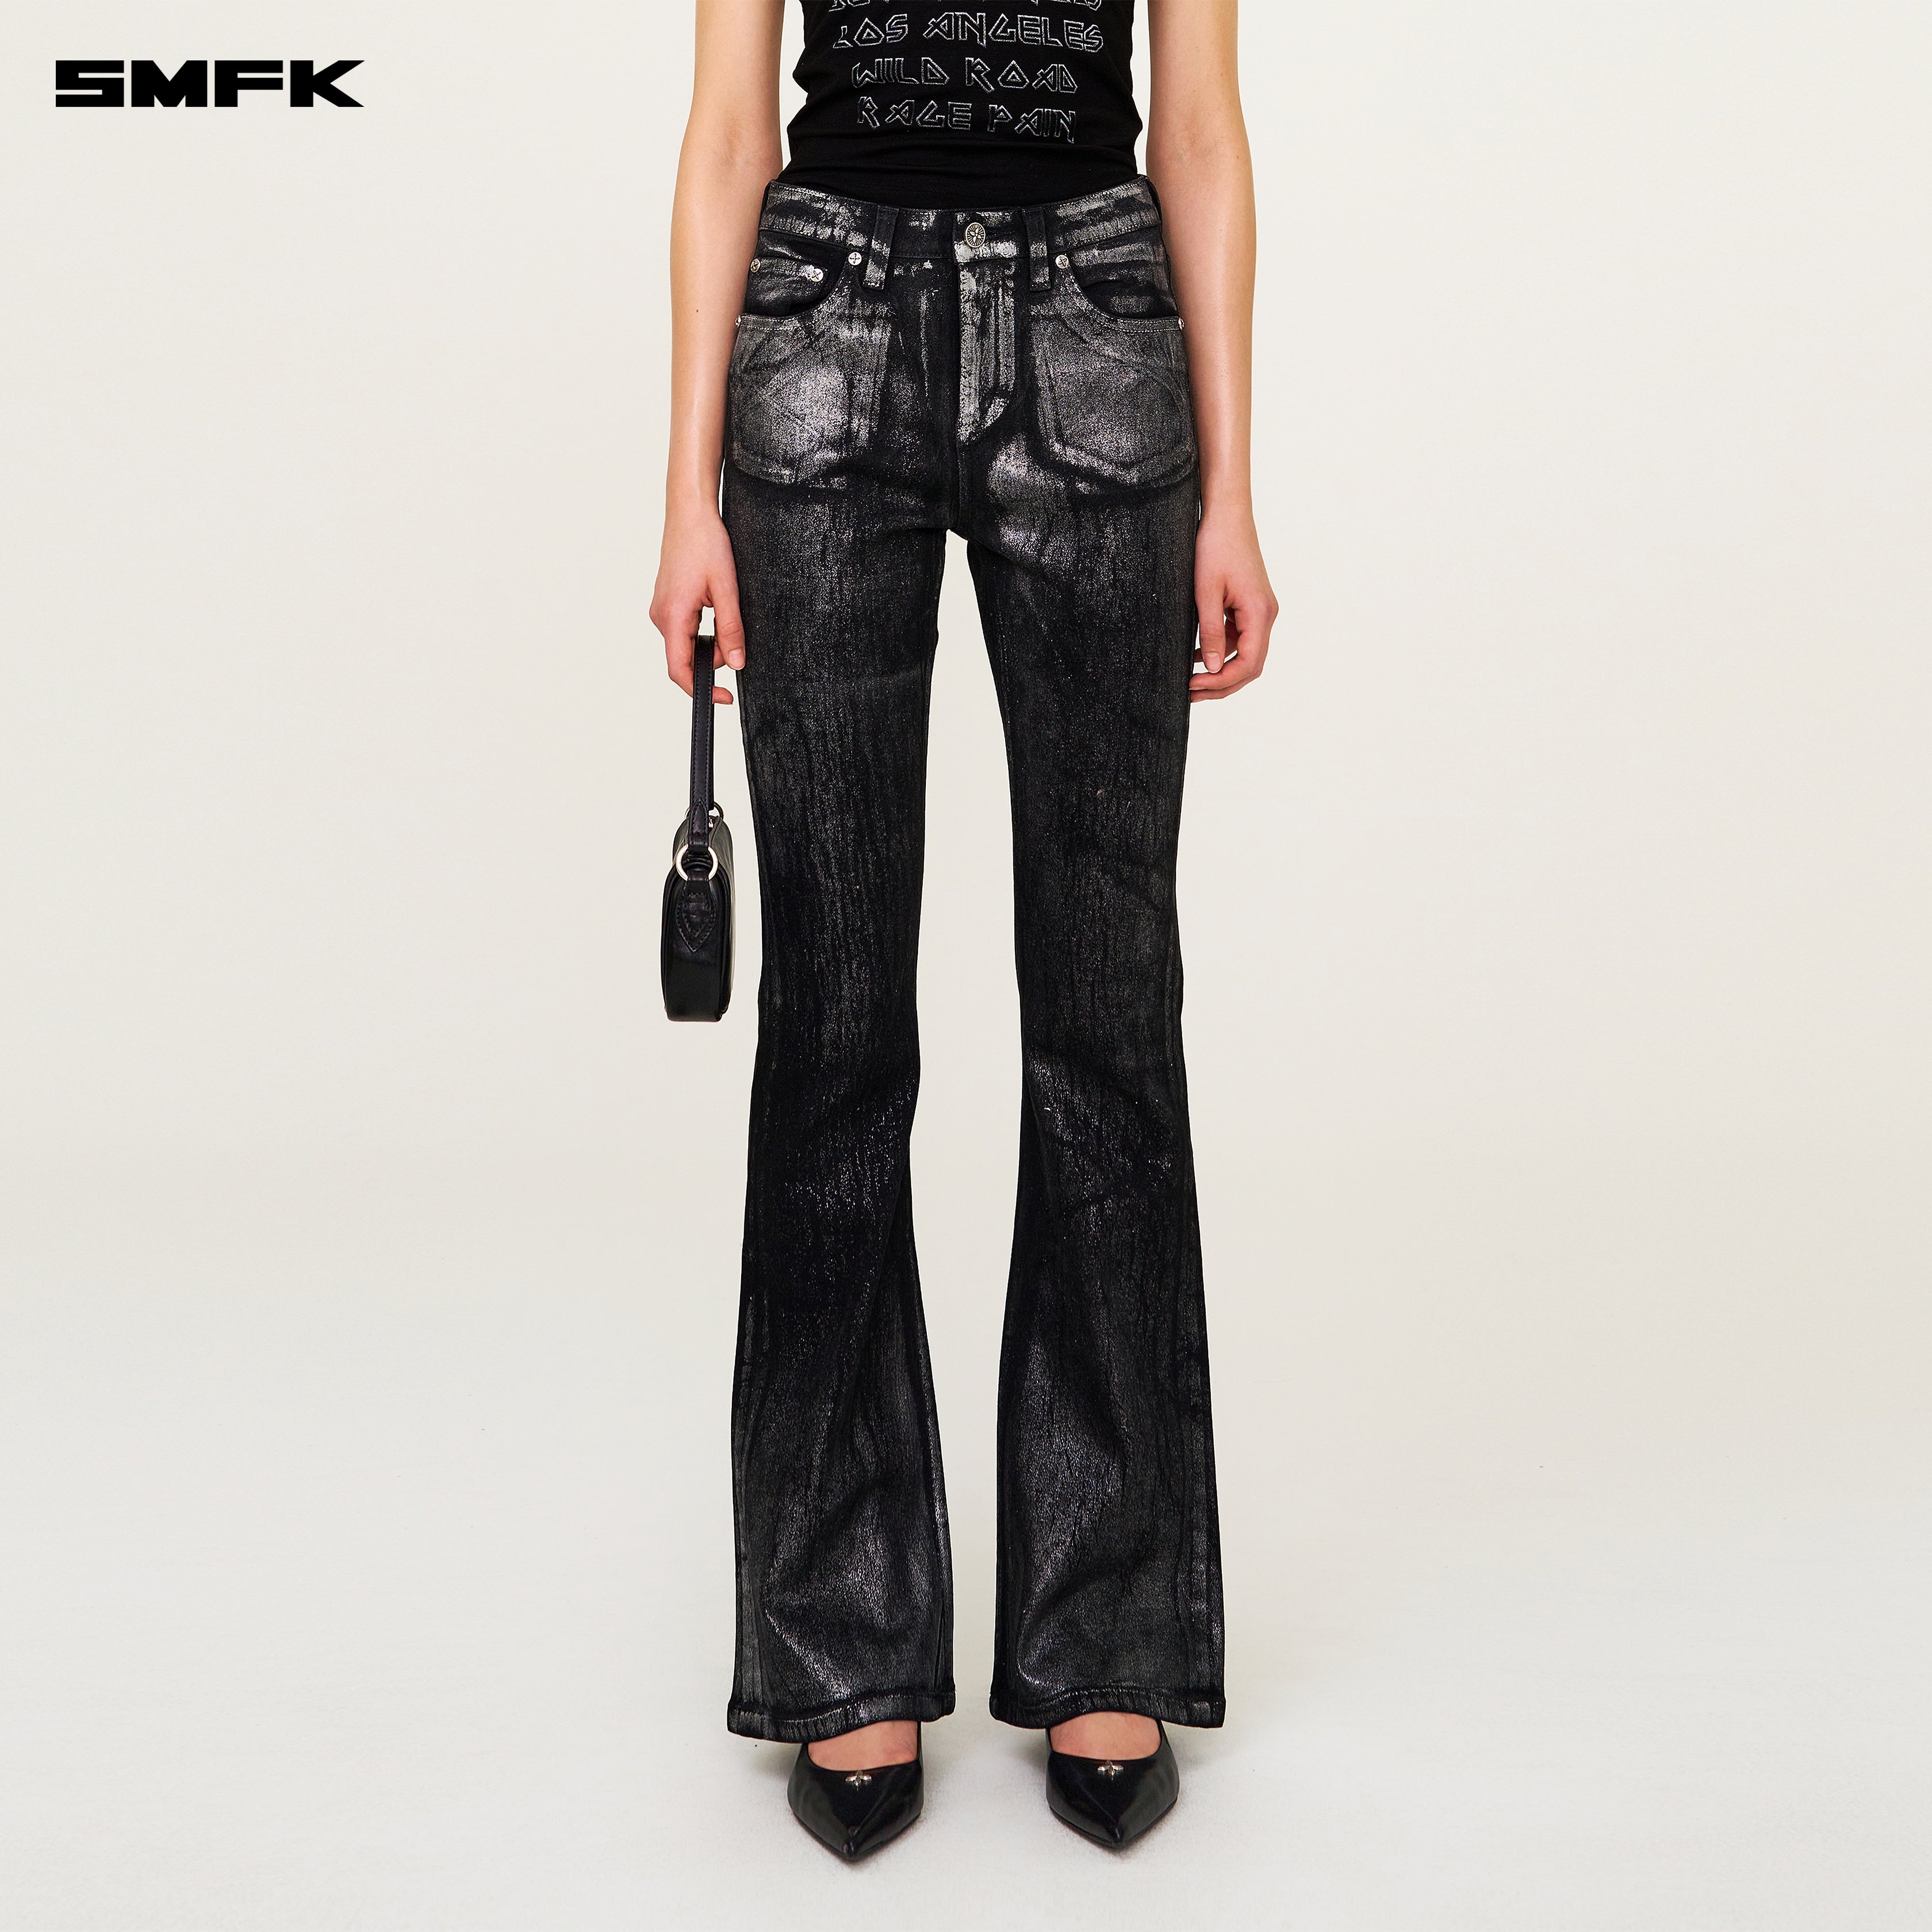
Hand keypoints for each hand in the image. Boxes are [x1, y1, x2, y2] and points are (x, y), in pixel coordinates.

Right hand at [650, 501, 745, 704]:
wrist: (689, 514)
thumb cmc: (705, 543)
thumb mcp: (726, 588)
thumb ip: (731, 629)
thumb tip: (736, 663)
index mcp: (672, 616)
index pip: (680, 669)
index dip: (701, 690)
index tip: (724, 697)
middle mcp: (661, 616)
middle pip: (685, 658)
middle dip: (713, 659)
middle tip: (736, 639)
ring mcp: (662, 610)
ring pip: (687, 644)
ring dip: (710, 641)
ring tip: (726, 610)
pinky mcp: (667, 604)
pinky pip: (685, 629)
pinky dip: (704, 630)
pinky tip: (715, 606)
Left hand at [1190, 504, 1277, 702]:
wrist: (1226, 515)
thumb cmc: (1215, 546)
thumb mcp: (1206, 593)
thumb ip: (1211, 633)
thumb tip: (1213, 669)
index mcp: (1260, 613)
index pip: (1248, 664)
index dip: (1221, 682)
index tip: (1194, 686)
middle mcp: (1266, 615)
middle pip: (1250, 665)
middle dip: (1221, 684)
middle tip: (1190, 694)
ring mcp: (1259, 611)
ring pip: (1245, 654)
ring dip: (1220, 671)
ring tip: (1190, 681)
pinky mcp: (1249, 606)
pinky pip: (1239, 638)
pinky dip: (1220, 651)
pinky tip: (1197, 657)